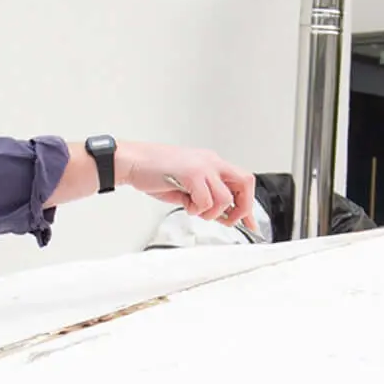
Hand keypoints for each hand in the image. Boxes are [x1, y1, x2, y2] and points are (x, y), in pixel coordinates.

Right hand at [122, 141, 255, 226]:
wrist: (133, 161)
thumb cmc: (155, 172)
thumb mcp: (188, 185)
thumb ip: (207, 197)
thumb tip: (222, 215)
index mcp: (212, 163)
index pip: (242, 182)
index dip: (248, 205)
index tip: (250, 222)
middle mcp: (211, 162)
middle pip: (245, 183)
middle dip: (240, 208)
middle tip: (226, 219)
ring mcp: (203, 166)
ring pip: (225, 198)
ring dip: (212, 212)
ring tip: (195, 209)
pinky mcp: (192, 173)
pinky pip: (206, 200)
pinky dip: (196, 209)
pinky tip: (185, 203)